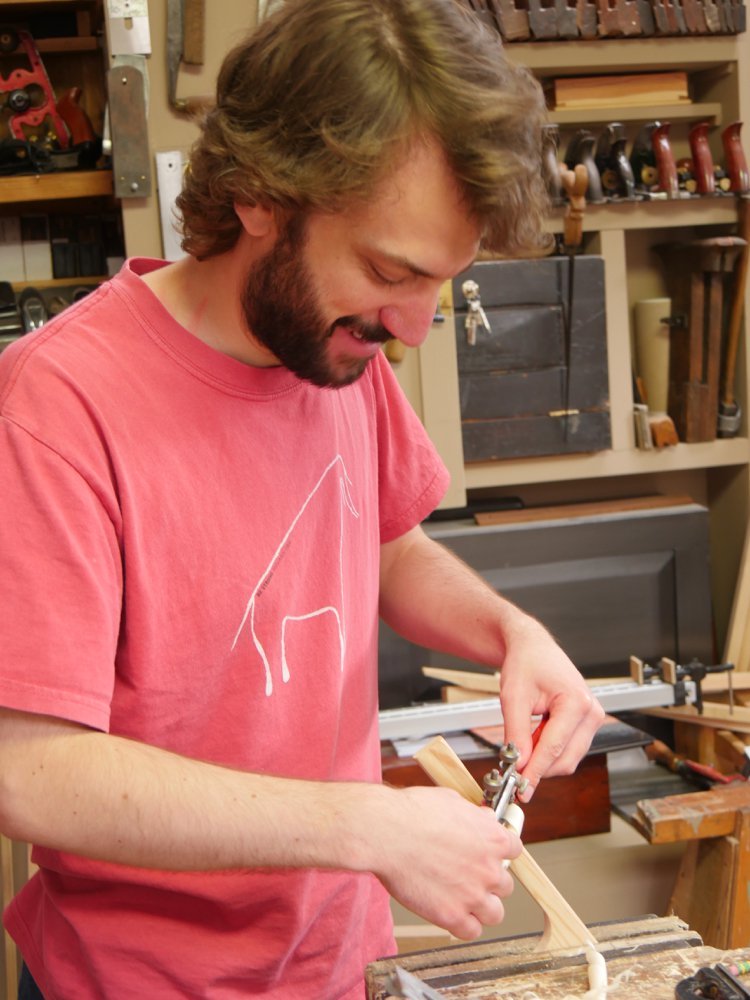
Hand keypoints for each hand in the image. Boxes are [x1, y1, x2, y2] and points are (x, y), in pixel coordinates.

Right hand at [371, 784, 520, 939]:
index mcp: (493, 838)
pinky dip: (464, 925)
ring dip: (482, 907)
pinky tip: (453, 914)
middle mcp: (489, 869)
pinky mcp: (452, 915)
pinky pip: (471, 932)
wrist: (387, 832)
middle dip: (488, 881)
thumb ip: (474, 816)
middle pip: (505, 885)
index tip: (487, 854)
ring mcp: (473, 895)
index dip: (498, 853)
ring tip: (464, 900)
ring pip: (494, 913)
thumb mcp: (452, 800)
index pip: (514, 851)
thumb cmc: (413, 812)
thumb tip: (482, 818)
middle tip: (469, 876)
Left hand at [499, 621, 604, 796]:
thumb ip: (517, 733)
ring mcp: (592, 719)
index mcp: (576, 702)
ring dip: (542, 759)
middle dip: (538, 768)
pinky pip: (568, 750)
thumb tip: (519, 765)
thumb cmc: (525, 663)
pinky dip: (548, 751)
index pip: (554, 748)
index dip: (535, 772)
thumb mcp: (513, 697)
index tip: (521, 789)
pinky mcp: (587, 724)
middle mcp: (591, 712)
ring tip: (521, 743)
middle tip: (511, 772)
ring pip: (568, 759)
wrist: (533, 648)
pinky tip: (533, 738)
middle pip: (565, 759)